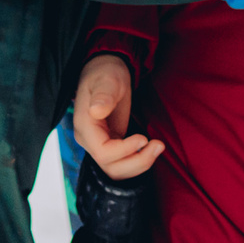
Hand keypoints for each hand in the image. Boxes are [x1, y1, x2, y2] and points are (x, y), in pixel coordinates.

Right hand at [73, 54, 163, 178]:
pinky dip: (138, 162)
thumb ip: (103, 95)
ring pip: (117, 170)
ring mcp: (99, 144)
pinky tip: (151, 149)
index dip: (125, 150)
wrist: (105, 72)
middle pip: (111, 167)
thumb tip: (96, 111)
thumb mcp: (107, 80)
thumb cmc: (106, 73)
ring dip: (139, 164)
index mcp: (85, 126)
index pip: (103, 152)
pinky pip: (123, 164)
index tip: (144, 138)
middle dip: (137, 161)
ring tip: (158, 147)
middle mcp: (89, 140)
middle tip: (159, 145)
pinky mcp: (111, 145)